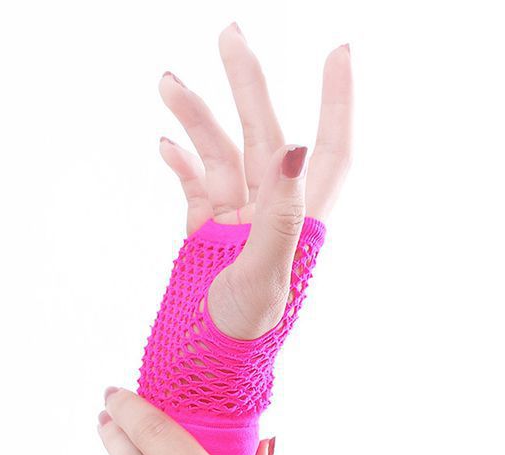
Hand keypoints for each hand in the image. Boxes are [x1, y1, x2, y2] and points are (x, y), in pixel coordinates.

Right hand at [158, 23, 352, 338]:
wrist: (202, 368)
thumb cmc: (241, 336)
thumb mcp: (266, 277)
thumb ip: (281, 216)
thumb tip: (299, 147)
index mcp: (300, 224)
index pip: (330, 152)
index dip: (338, 104)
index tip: (340, 52)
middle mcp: (272, 215)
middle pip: (266, 136)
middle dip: (249, 86)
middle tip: (230, 36)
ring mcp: (236, 223)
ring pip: (222, 155)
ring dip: (197, 119)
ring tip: (170, 82)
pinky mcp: (205, 234)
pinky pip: (196, 186)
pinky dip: (181, 163)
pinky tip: (165, 143)